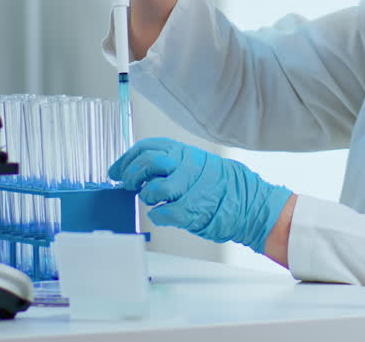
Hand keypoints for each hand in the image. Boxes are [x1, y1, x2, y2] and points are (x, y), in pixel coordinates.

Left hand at [109, 138, 292, 253]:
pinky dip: (158, 215)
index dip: (126, 159)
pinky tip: (162, 214)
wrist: (250, 203)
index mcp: (185, 152)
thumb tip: (140, 170)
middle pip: (147, 163)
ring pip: (153, 189)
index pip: (146, 148)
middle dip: (131, 175)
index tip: (115, 170)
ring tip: (152, 200)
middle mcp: (186, 165)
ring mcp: (190, 188)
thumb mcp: (196, 164)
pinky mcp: (192, 209)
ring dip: (146, 197)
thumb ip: (171, 165)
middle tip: (127, 185)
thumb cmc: (221, 186)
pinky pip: (164, 213)